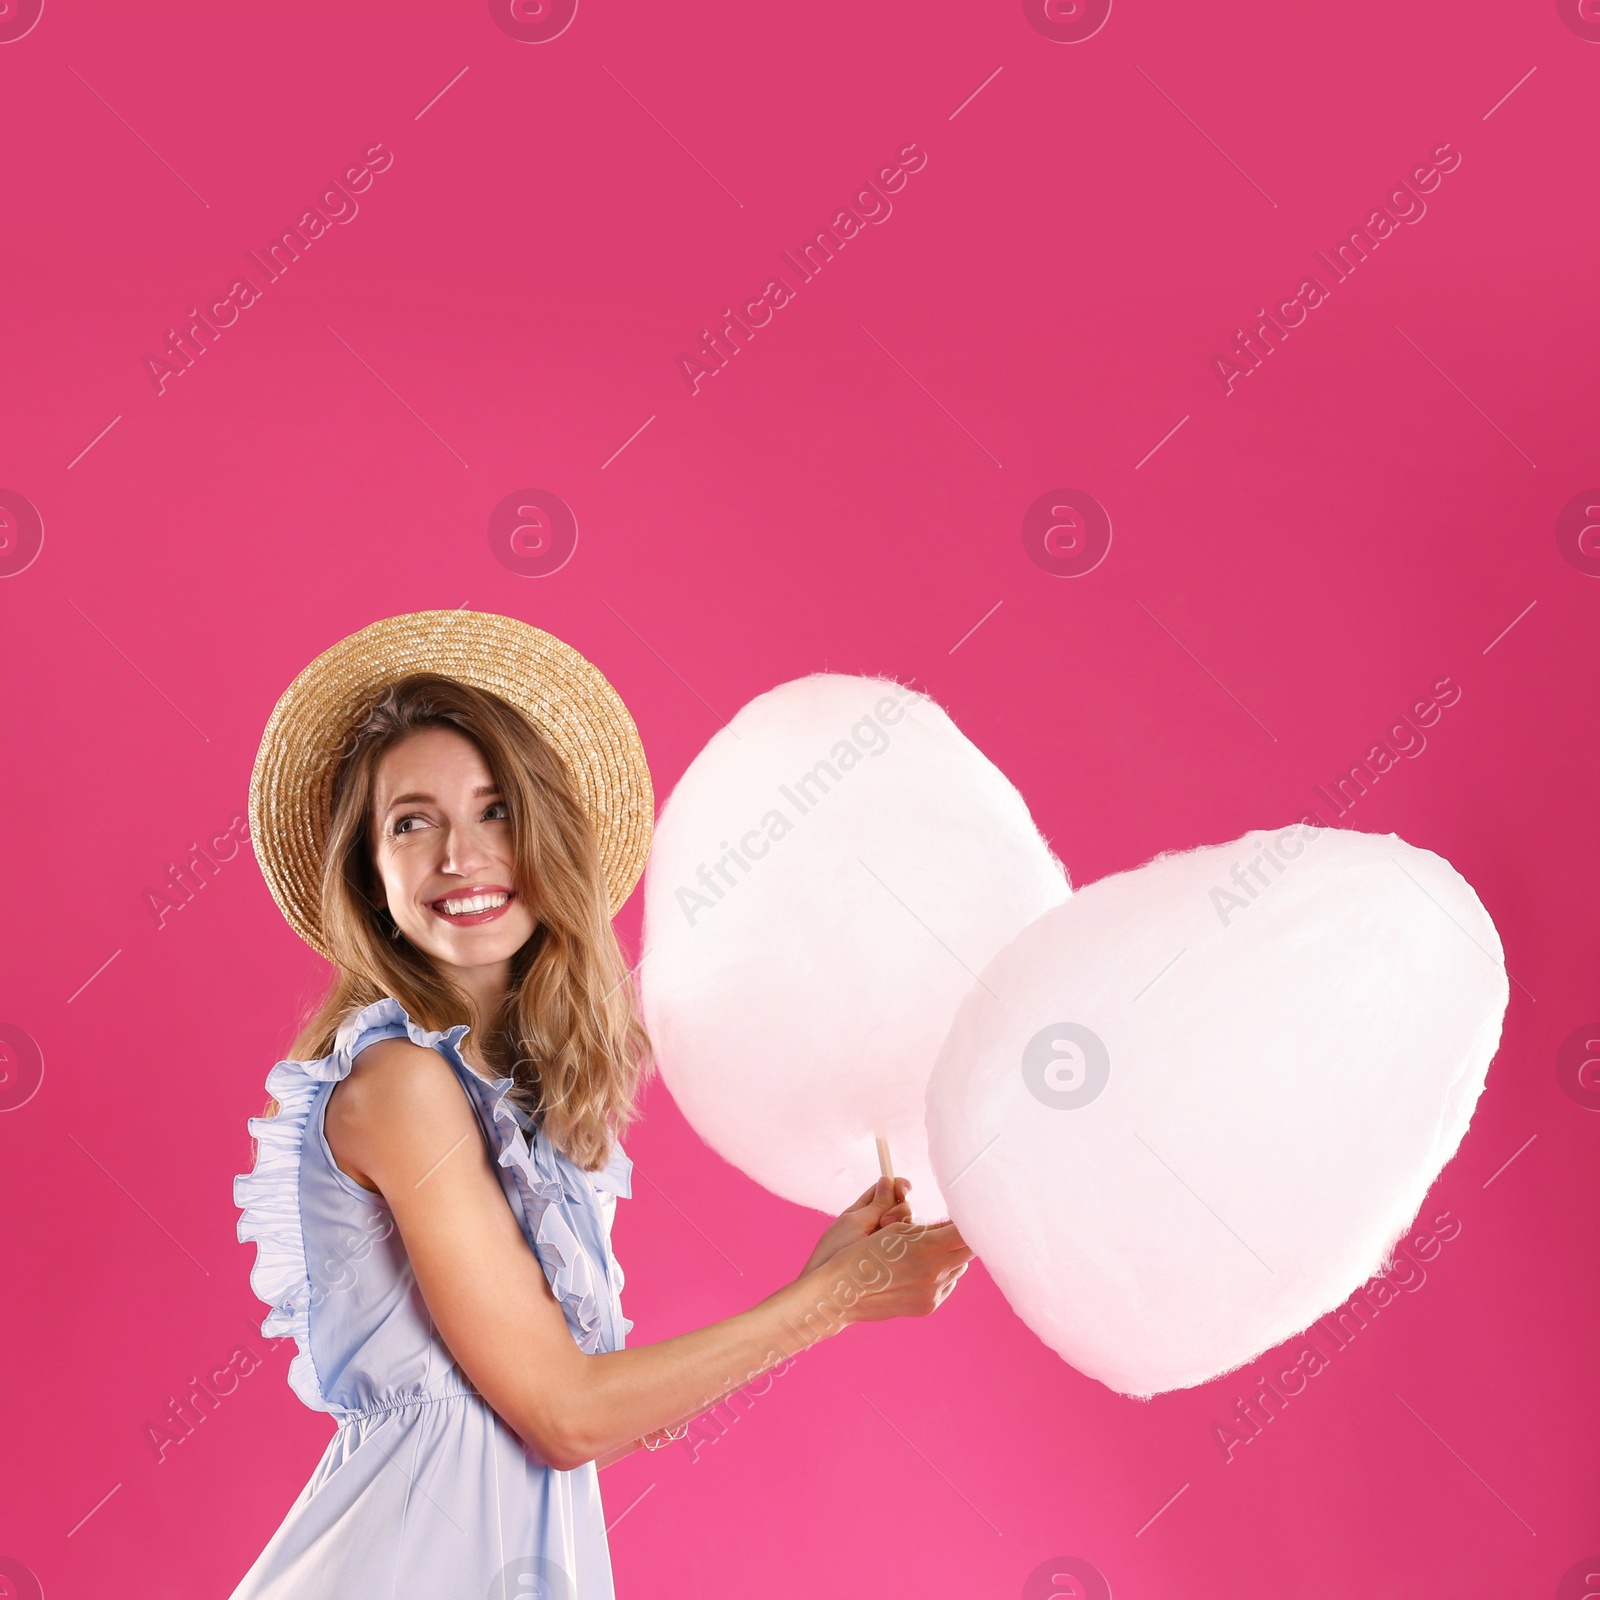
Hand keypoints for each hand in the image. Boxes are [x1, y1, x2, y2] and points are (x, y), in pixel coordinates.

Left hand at [798, 1175, 910, 1279]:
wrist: (832, 1288)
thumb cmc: (835, 1253)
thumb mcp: (854, 1223)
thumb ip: (876, 1204)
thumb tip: (889, 1179)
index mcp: (866, 1211)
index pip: (889, 1191)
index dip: (899, 1187)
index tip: (904, 1189)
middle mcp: (880, 1225)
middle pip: (903, 1207)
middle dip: (899, 1210)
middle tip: (885, 1222)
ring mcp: (889, 1243)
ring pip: (909, 1226)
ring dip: (903, 1228)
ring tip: (886, 1243)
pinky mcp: (898, 1260)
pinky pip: (912, 1245)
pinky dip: (911, 1243)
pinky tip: (906, 1249)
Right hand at [801, 1215, 973, 1328]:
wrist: (842, 1294)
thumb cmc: (862, 1252)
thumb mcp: (895, 1230)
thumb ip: (928, 1226)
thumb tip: (954, 1223)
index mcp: (928, 1248)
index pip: (968, 1231)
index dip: (969, 1220)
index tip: (964, 1212)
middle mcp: (936, 1273)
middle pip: (970, 1250)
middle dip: (962, 1236)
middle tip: (948, 1226)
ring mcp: (934, 1293)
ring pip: (959, 1268)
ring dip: (951, 1255)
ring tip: (929, 1247)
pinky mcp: (929, 1306)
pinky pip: (947, 1285)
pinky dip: (941, 1274)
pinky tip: (920, 1268)